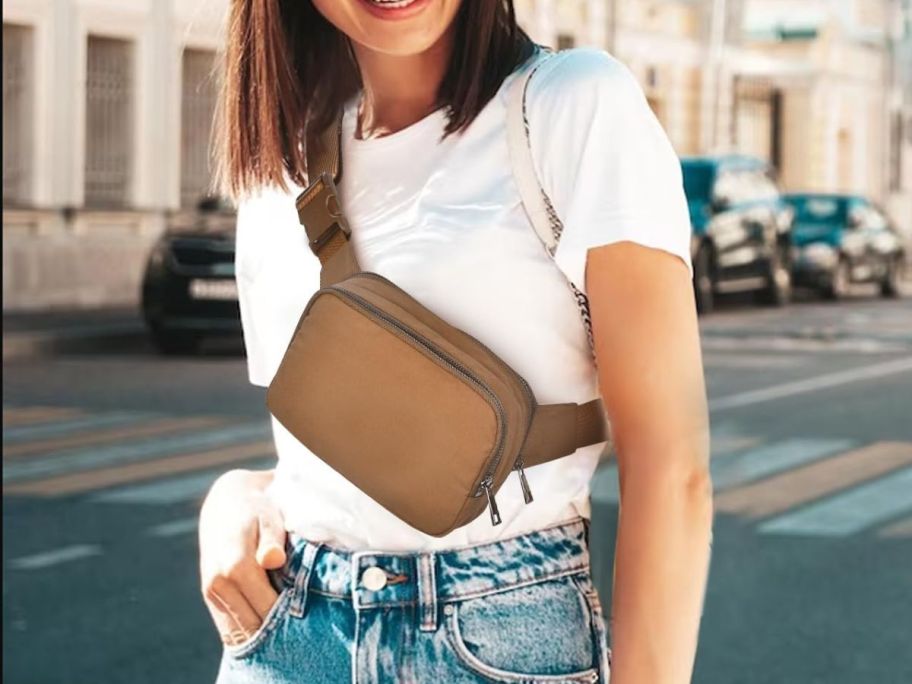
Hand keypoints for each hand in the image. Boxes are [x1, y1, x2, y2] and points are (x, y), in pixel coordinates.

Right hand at [198, 468, 286, 645]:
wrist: (225, 505)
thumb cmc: (256, 512)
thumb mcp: (268, 518)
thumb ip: (272, 541)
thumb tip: (272, 560)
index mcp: (236, 566)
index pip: (267, 609)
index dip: (289, 617)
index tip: (309, 616)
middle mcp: (218, 583)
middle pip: (253, 627)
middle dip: (278, 631)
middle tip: (302, 625)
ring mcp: (211, 594)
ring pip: (238, 634)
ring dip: (262, 636)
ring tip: (286, 627)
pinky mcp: (209, 599)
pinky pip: (228, 630)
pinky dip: (248, 634)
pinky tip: (267, 628)